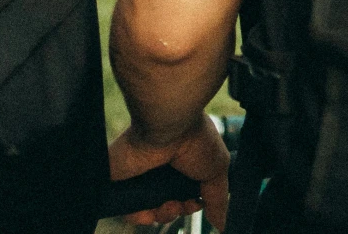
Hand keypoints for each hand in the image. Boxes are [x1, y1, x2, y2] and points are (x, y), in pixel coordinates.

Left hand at [109, 116, 229, 227]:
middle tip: (183, 204)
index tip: (196, 202)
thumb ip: (218, 199)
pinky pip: (130, 207)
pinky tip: (150, 211)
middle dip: (179, 210)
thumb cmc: (195, 138)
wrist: (167, 124)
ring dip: (163, 214)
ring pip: (151, 208)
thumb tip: (222, 224)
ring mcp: (143, 174)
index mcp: (184, 162)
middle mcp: (163, 168)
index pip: (186, 193)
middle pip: (170, 202)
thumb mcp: (217, 169)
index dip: (192, 203)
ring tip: (168, 205)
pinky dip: (140, 215)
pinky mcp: (125, 179)